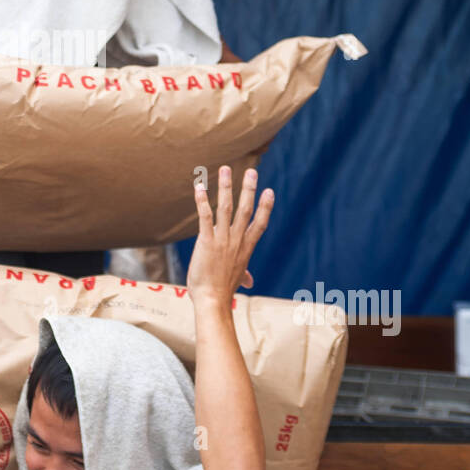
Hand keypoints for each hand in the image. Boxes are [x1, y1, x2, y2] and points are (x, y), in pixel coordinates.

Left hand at [188, 165, 273, 303]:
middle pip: (246, 210)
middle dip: (249, 189)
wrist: (212, 301)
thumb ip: (244, 274)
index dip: (265, 207)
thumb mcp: (236, 279)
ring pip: (226, 208)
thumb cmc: (222, 290)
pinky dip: (203, 201)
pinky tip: (199, 187)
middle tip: (252, 171)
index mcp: (245, 247)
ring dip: (226, 187)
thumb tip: (249, 280)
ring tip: (225, 168)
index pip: (260, 223)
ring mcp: (222, 239)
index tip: (270, 191)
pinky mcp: (206, 241)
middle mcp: (236, 240)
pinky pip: (205, 217)